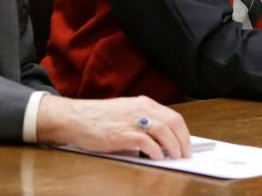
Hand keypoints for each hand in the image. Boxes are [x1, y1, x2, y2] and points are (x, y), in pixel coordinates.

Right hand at [36, 95, 190, 159]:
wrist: (74, 117)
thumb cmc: (98, 118)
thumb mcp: (126, 112)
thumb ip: (143, 120)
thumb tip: (161, 139)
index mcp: (143, 103)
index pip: (173, 116)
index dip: (184, 132)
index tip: (186, 144)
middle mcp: (140, 109)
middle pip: (173, 122)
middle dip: (183, 140)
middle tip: (185, 154)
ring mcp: (130, 120)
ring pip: (163, 130)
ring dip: (173, 146)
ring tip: (174, 157)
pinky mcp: (120, 134)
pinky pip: (145, 141)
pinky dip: (155, 150)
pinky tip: (157, 157)